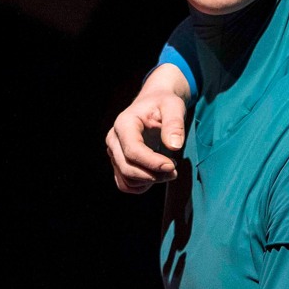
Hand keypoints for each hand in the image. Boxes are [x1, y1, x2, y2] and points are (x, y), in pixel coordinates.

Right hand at [105, 63, 190, 193]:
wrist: (154, 103)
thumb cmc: (164, 103)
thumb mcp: (173, 106)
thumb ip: (174, 124)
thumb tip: (174, 146)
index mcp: (124, 124)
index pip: (132, 151)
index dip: (152, 163)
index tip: (172, 166)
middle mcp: (114, 139)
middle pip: (127, 168)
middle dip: (153, 175)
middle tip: (174, 170)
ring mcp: (114, 152)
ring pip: (126, 179)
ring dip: (148, 182)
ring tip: (168, 172)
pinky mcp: (118, 162)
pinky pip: (125, 184)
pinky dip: (142, 186)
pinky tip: (157, 176)